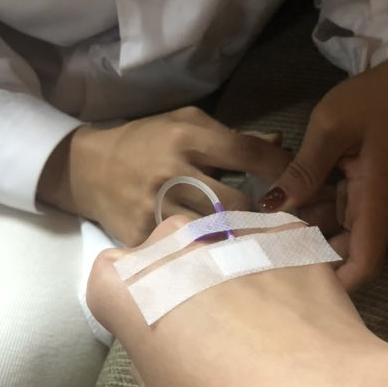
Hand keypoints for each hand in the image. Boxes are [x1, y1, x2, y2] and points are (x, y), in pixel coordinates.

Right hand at [38, 107, 290, 244]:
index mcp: (186, 137)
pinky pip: (185, 254)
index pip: (247, 153)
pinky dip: (206, 258)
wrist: (86, 169)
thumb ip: (234, 137)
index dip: (281, 170)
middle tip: (276, 224)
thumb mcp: (186, 124)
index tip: (301, 184)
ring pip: (214, 234)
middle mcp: (172, 172)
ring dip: (237, 241)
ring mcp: (156, 208)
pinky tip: (220, 262)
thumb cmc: (144, 142)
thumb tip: (281, 143)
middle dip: (261, 215)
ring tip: (256, 247)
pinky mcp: (142, 238)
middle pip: (237, 202)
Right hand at [86, 217, 387, 386]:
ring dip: (229, 271)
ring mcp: (232, 229)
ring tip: (260, 324)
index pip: (111, 281)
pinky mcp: (288, 233)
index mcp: (126, 284)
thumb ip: (151, 354)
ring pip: (220, 244)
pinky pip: (271, 246)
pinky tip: (294, 311)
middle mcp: (174, 243)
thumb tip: (172, 342)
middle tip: (210, 330)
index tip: (156, 334)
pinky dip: (277, 268)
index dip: (133, 308)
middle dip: (180, 281)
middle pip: (166, 253)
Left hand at [259, 46, 387, 291]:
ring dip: (305, 225)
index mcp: (377, 206)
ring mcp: (377, 207)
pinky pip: (340, 214)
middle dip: (303, 247)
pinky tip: (287, 194)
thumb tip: (270, 206)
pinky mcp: (371, 196)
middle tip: (259, 236)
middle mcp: (381, 216)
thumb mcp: (332, 126)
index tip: (289, 274)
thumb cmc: (381, 99)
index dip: (329, 283)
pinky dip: (315, 208)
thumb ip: (303, 170)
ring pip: (336, 233)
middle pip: (341, 253)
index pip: (362, 269)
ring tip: (264, 212)